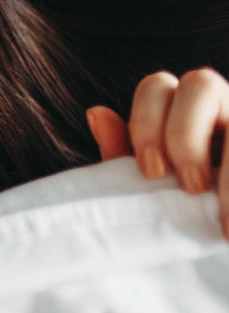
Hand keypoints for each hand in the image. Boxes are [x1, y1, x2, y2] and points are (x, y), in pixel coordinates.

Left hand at [86, 68, 227, 235]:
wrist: (225, 228)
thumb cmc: (183, 205)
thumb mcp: (150, 185)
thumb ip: (123, 154)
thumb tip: (96, 113)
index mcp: (179, 106)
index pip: (156, 86)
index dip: (148, 123)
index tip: (153, 172)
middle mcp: (218, 101)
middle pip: (201, 84)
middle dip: (187, 134)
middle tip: (191, 186)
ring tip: (226, 214)